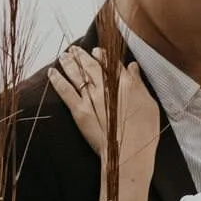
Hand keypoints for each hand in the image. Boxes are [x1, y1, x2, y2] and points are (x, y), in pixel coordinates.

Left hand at [47, 47, 159, 166]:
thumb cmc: (144, 132)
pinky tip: (51, 72)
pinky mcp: (80, 110)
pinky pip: (66, 91)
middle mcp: (106, 86)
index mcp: (125, 83)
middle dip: (82, 56)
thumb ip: (139, 84)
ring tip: (64, 55)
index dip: (103, 56)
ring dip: (69, 63)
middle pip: (92, 66)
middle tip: (75, 49)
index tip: (97, 50)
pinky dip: (57, 80)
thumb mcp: (149, 104)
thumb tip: (133, 67)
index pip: (112, 64)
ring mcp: (92, 98)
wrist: (129, 151)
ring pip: (78, 74)